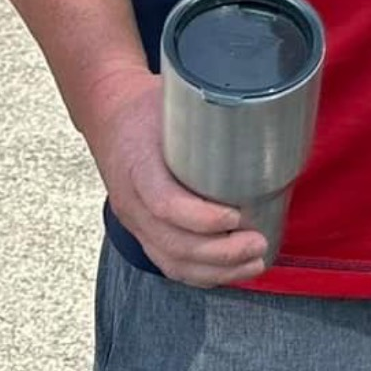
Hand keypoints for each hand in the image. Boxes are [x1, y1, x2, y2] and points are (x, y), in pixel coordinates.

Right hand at [86, 65, 268, 287]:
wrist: (110, 116)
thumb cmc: (147, 106)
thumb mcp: (171, 96)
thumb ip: (209, 104)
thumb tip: (261, 98)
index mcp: (138, 164)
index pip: (164, 202)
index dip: (201, 217)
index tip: (237, 216)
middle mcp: (132, 201)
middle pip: (172, 242)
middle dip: (219, 252)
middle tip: (258, 243)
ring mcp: (135, 221)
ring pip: (171, 260)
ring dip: (216, 270)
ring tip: (254, 263)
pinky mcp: (143, 231)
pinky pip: (168, 262)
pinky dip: (201, 274)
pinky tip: (231, 272)